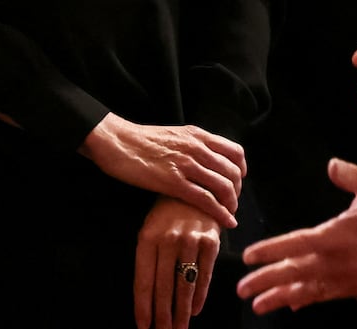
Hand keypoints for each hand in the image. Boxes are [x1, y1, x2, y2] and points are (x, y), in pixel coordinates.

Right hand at [81, 114, 243, 228]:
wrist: (116, 141)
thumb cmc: (140, 141)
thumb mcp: (173, 135)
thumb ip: (191, 145)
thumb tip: (204, 159)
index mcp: (197, 135)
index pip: (235, 152)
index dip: (241, 170)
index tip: (237, 182)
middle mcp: (196, 147)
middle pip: (232, 172)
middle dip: (237, 191)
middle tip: (231, 203)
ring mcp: (186, 164)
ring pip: (223, 186)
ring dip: (231, 204)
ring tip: (229, 215)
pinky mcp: (173, 182)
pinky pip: (206, 200)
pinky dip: (220, 213)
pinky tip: (225, 223)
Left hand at [133, 197, 221, 328]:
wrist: (195, 186)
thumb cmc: (167, 212)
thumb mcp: (151, 228)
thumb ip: (149, 258)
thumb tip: (147, 297)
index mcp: (147, 236)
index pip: (143, 280)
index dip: (143, 306)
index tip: (143, 326)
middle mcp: (168, 239)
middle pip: (163, 286)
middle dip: (162, 315)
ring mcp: (190, 240)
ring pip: (184, 285)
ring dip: (181, 311)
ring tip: (178, 328)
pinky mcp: (211, 241)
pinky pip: (204, 275)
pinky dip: (199, 296)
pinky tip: (194, 310)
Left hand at [236, 159, 356, 314]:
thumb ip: (353, 177)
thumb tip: (332, 165)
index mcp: (338, 236)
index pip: (296, 244)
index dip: (271, 251)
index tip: (249, 257)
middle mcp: (339, 262)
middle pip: (294, 274)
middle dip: (266, 282)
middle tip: (241, 289)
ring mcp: (348, 278)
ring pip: (307, 291)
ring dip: (281, 298)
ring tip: (258, 305)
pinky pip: (326, 296)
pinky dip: (307, 299)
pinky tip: (294, 305)